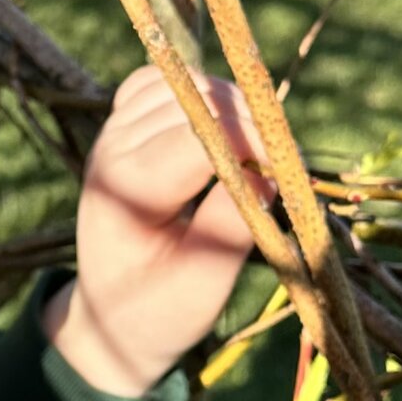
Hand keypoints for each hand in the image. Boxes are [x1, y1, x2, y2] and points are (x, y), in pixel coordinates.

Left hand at [42, 63, 277, 397]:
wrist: (112, 318)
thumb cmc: (159, 311)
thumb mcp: (201, 288)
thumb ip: (232, 229)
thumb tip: (269, 172)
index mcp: (126, 192)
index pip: (196, 138)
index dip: (252, 140)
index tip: (289, 164)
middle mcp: (112, 151)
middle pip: (195, 102)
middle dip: (248, 124)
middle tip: (280, 165)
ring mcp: (113, 132)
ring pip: (185, 83)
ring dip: (229, 107)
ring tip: (256, 154)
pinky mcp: (122, 125)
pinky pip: (164, 82)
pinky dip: (201, 96)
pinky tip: (222, 133)